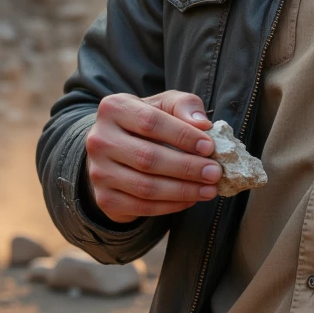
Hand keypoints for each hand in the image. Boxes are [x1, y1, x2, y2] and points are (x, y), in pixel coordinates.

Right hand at [84, 90, 222, 221]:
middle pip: (148, 157)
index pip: (151, 122)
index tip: (209, 147)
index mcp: (113, 109)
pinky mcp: (105, 198)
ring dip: (183, 190)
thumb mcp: (165, 105)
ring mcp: (99, 172)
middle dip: (187, 167)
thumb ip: (184, 106)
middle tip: (214, 172)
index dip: (182, 136)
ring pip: (145, 187)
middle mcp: (99, 140)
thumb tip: (202, 124)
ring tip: (210, 189)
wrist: (116, 151)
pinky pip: (142, 207)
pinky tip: (191, 199)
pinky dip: (171, 206)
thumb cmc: (147, 123)